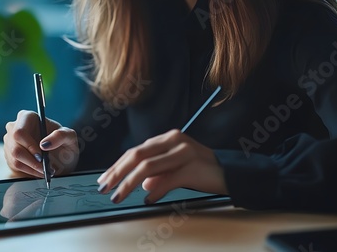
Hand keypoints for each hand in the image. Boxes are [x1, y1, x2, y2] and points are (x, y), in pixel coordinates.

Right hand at [3, 110, 78, 177]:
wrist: (61, 156)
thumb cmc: (64, 142)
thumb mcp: (69, 137)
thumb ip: (61, 136)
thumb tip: (44, 144)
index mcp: (28, 117)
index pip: (20, 132)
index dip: (29, 146)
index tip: (41, 157)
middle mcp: (15, 127)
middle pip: (15, 147)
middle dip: (32, 161)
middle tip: (45, 168)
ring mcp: (10, 141)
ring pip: (14, 158)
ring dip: (31, 168)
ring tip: (45, 170)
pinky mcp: (9, 154)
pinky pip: (15, 165)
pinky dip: (29, 171)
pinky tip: (39, 171)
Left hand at [97, 129, 227, 203]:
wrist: (231, 173)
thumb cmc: (201, 170)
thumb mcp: (176, 169)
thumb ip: (158, 174)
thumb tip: (143, 185)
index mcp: (168, 138)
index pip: (136, 150)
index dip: (118, 165)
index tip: (106, 178)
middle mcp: (174, 140)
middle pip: (137, 155)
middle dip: (117, 172)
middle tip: (105, 187)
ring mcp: (184, 152)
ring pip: (148, 166)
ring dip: (129, 183)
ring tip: (120, 195)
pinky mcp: (192, 167)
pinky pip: (167, 179)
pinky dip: (155, 190)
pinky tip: (148, 198)